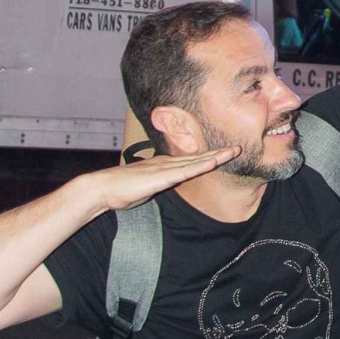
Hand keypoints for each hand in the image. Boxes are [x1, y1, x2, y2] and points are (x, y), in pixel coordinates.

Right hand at [80, 147, 239, 212]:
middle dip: (219, 152)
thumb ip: (155, 185)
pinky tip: (215, 161)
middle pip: (198, 157)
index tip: (224, 154)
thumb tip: (160, 187)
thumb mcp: (144, 187)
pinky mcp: (162, 176)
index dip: (208, 156)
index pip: (190, 161)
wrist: (102, 188)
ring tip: (234, 151)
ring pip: (196, 160)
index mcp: (163, 166)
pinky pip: (186, 170)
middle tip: (237, 147)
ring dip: (216, 155)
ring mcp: (165, 168)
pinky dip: (202, 165)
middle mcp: (167, 163)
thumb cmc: (120, 190)